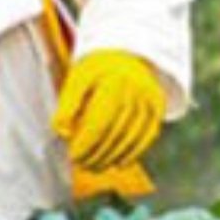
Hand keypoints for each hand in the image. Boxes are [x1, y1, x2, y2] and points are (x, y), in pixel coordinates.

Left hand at [52, 50, 166, 170]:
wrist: (127, 53)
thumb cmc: (97, 70)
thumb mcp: (78, 77)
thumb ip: (67, 102)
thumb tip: (61, 130)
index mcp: (113, 79)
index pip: (99, 120)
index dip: (86, 142)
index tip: (73, 155)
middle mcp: (135, 87)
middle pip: (115, 131)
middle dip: (97, 153)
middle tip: (82, 165)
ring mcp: (149, 96)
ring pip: (131, 136)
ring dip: (112, 157)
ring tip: (95, 166)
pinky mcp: (158, 105)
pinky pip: (148, 135)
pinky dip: (134, 152)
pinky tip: (118, 163)